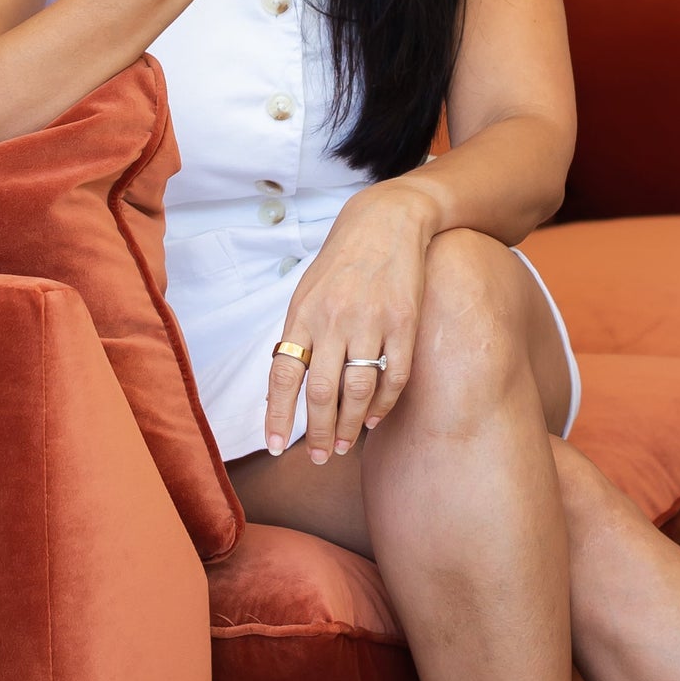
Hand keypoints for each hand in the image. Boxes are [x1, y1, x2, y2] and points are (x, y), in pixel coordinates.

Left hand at [265, 183, 435, 461]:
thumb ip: (300, 336)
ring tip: (343, 447)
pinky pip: (394, 375)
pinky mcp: (404, 322)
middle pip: (322, 392)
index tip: (275, 447)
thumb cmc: (341, 263)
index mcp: (302, 314)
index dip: (278, 416)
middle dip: (319, 433)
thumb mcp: (307, 293)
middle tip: (320, 458)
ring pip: (358, 390)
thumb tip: (290, 387)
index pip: (283, 375)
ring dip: (350, 426)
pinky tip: (373, 419)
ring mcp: (371, 322)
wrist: (385, 222)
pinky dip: (383, 404)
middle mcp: (334, 320)